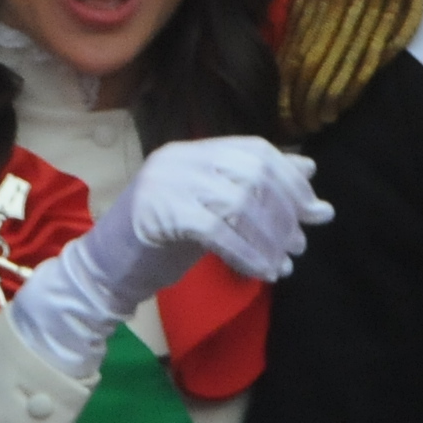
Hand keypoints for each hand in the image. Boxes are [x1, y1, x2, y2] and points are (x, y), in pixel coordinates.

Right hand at [6, 136, 334, 379]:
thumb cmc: (167, 242)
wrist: (109, 272)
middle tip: (299, 244)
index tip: (313, 212)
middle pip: (253, 174)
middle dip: (284, 212)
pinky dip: (246, 252)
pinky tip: (262, 271)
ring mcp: (164, 181)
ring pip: (238, 203)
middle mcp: (180, 158)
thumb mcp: (221, 212)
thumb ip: (260, 191)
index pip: (257, 150)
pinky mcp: (155, 211)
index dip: (291, 181)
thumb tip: (311, 171)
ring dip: (269, 238)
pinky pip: (216, 230)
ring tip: (283, 264)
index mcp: (196, 151)